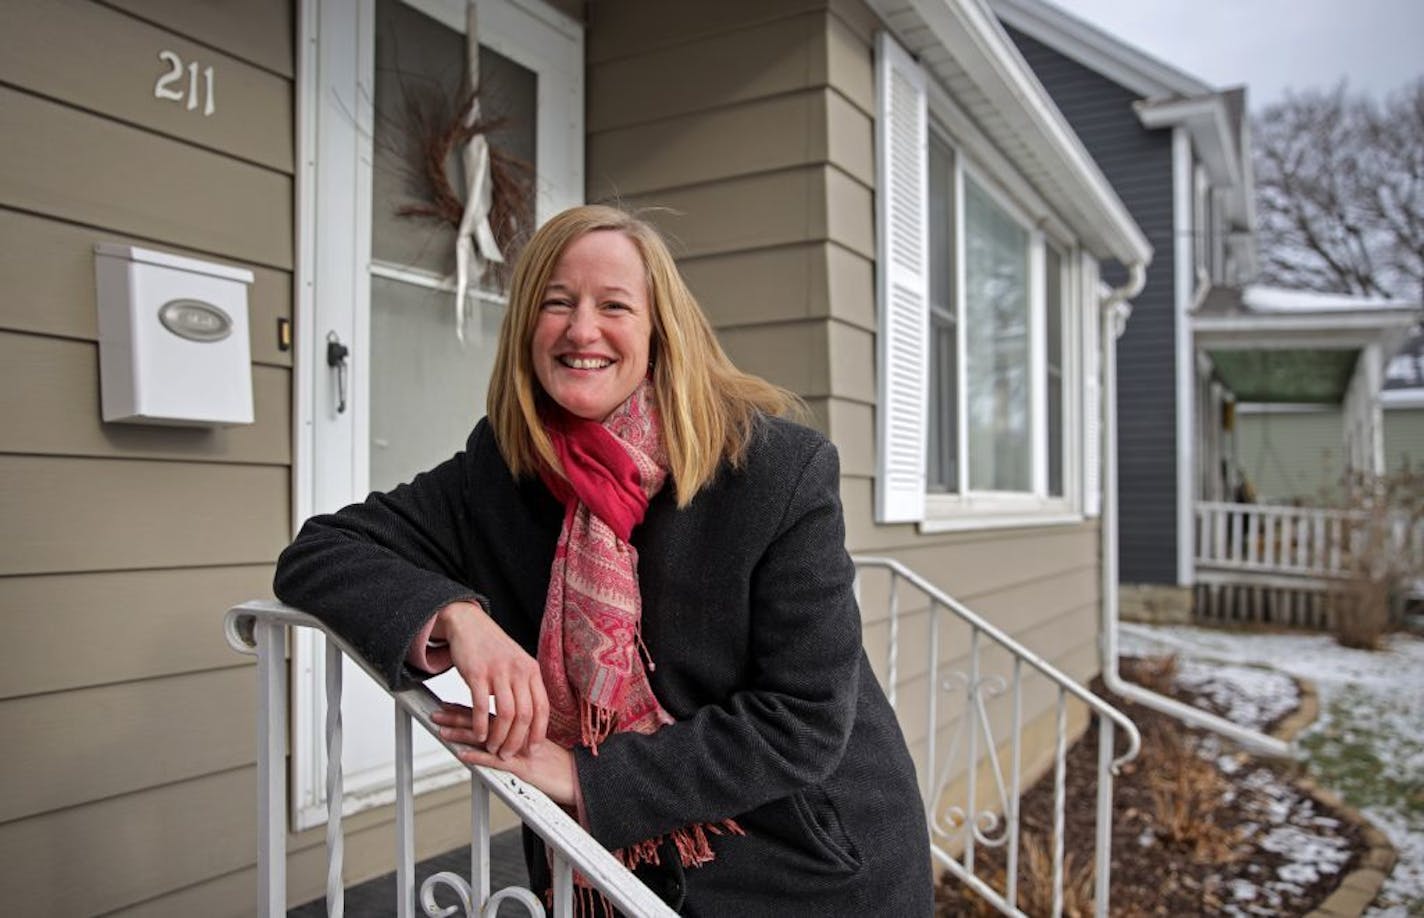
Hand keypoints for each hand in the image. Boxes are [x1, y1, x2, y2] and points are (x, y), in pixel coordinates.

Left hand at [432, 702, 575, 804]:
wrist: (581, 778)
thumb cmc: (559, 767)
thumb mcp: (536, 750)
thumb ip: (518, 741)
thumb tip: (498, 740)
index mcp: (520, 727)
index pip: (489, 713)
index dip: (468, 708)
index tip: (448, 703)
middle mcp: (518, 734)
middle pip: (483, 721)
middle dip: (457, 717)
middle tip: (435, 712)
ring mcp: (519, 750)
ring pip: (487, 738)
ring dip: (462, 734)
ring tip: (442, 731)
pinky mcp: (524, 769)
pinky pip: (497, 763)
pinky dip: (479, 758)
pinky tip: (463, 755)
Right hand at [434, 600, 548, 758]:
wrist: (470, 624)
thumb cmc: (493, 648)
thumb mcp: (518, 664)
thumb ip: (525, 687)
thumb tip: (531, 717)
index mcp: (532, 671)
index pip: (542, 708)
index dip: (538, 732)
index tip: (532, 749)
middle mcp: (519, 671)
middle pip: (525, 715)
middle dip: (517, 741)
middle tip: (509, 754)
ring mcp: (498, 671)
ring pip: (505, 713)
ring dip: (499, 736)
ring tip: (493, 748)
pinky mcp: (477, 672)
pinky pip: (480, 705)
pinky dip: (480, 724)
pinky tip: (479, 735)